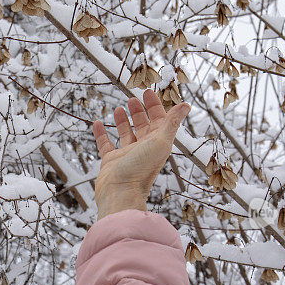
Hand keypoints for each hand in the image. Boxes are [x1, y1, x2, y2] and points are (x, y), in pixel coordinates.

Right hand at [92, 89, 190, 219]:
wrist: (120, 193)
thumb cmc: (141, 169)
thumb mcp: (160, 141)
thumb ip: (172, 122)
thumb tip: (186, 105)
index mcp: (157, 144)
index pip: (159, 120)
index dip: (155, 105)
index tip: (147, 91)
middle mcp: (143, 149)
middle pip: (143, 126)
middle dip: (139, 112)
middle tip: (132, 98)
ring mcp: (126, 155)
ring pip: (125, 134)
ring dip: (123, 121)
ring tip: (118, 108)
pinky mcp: (111, 161)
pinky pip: (105, 144)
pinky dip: (101, 133)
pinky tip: (97, 122)